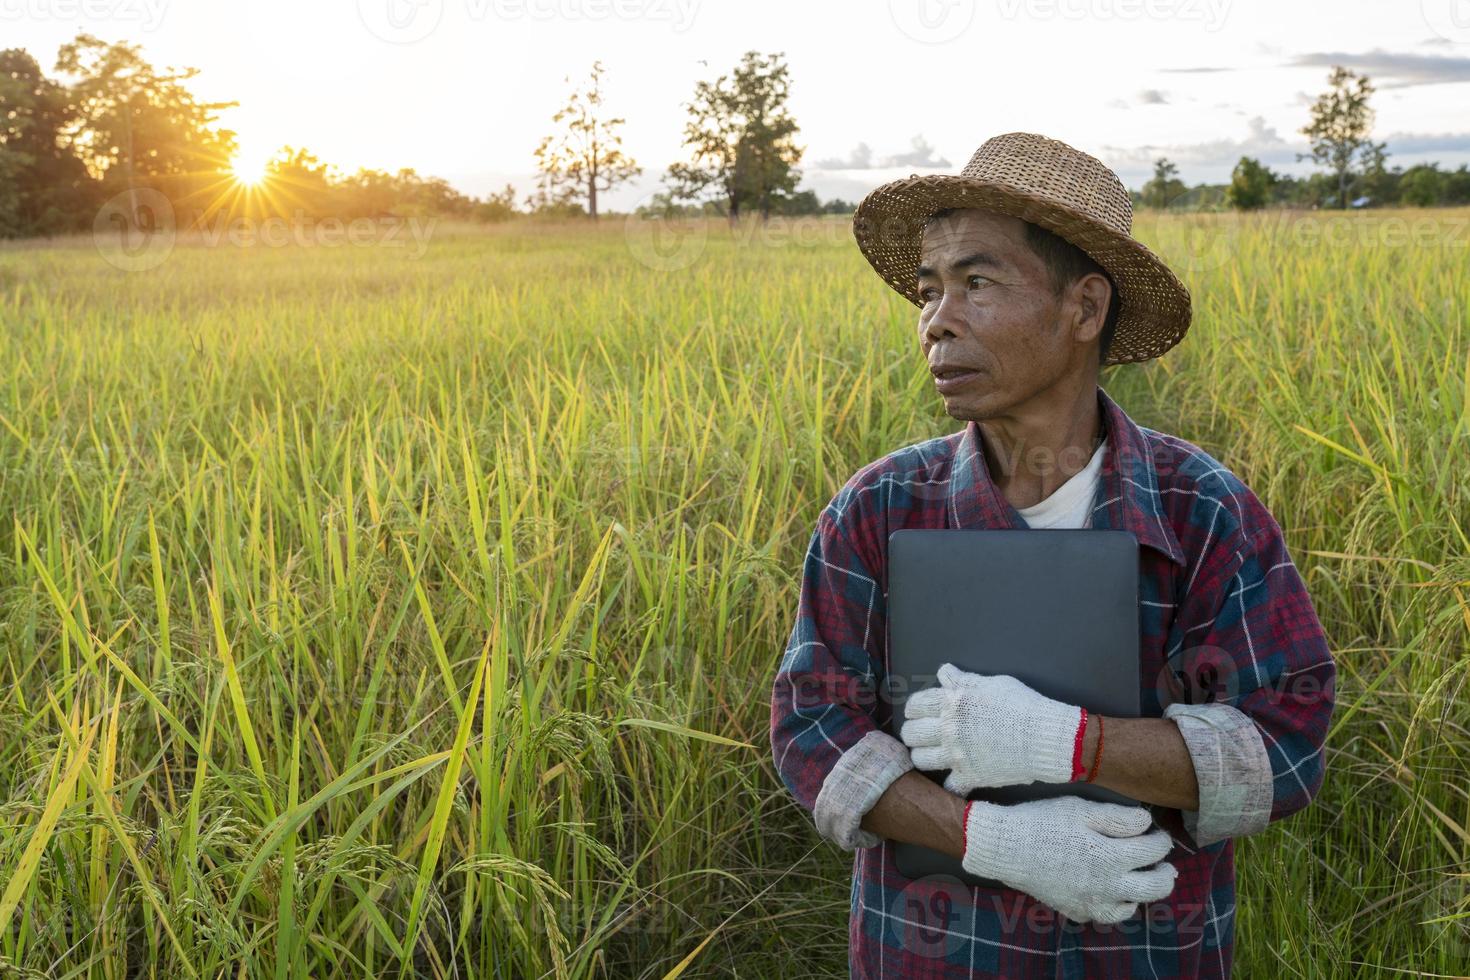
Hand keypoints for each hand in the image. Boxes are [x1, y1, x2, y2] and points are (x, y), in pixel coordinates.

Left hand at [900, 663, 1083, 791]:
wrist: (1043, 735)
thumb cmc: (1021, 704)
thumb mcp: (991, 683)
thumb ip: (963, 680)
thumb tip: (944, 672)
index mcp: (952, 703)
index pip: (917, 704)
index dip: (913, 707)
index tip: (914, 711)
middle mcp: (948, 729)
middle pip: (912, 733)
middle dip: (911, 732)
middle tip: (917, 733)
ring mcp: (956, 755)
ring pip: (921, 759)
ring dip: (921, 755)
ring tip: (927, 754)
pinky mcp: (970, 775)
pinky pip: (948, 786)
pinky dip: (948, 783)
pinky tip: (952, 778)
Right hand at [962, 795, 1177, 923]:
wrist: (1005, 848)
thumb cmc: (1043, 822)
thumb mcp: (1081, 809)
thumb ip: (1118, 818)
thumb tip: (1146, 822)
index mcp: (1112, 857)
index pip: (1153, 851)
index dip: (1161, 840)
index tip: (1158, 833)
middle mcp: (1107, 887)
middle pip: (1155, 888)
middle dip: (1165, 873)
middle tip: (1165, 864)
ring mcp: (1091, 904)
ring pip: (1133, 907)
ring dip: (1143, 893)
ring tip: (1141, 880)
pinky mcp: (1075, 911)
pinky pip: (1105, 915)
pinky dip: (1115, 905)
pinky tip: (1112, 893)